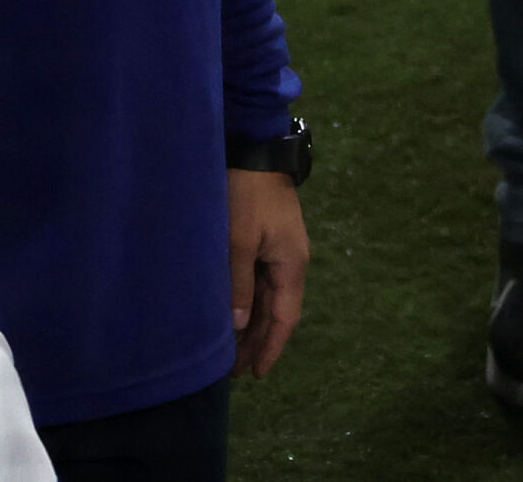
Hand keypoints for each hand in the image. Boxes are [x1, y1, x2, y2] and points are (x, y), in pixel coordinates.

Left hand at [227, 169, 308, 378]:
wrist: (254, 149)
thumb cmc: (246, 193)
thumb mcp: (239, 240)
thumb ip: (238, 283)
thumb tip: (237, 324)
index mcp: (292, 265)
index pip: (284, 318)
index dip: (270, 347)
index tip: (256, 373)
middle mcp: (290, 262)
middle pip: (276, 311)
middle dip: (257, 341)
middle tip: (234, 370)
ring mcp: (279, 250)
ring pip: (266, 298)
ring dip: (251, 323)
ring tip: (231, 350)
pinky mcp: (266, 239)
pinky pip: (259, 281)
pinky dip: (247, 301)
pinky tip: (233, 313)